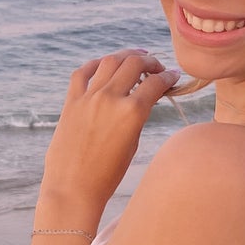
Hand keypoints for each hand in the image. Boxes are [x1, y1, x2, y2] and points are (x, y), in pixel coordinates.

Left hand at [38, 49, 179, 226]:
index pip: (155, 83)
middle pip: (134, 64)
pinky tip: (104, 64)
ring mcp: (88, 98)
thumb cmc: (107, 175)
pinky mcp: (71, 102)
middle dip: (150, 61)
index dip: (168, 77)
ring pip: (110, 62)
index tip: (173, 76)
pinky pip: (82, 73)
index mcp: (132, 112)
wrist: (73, 188)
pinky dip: (95, 64)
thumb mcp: (132, 143)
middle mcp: (110, 99)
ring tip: (134, 58)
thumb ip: (139, 115)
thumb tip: (145, 96)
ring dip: (125, 56)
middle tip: (156, 67)